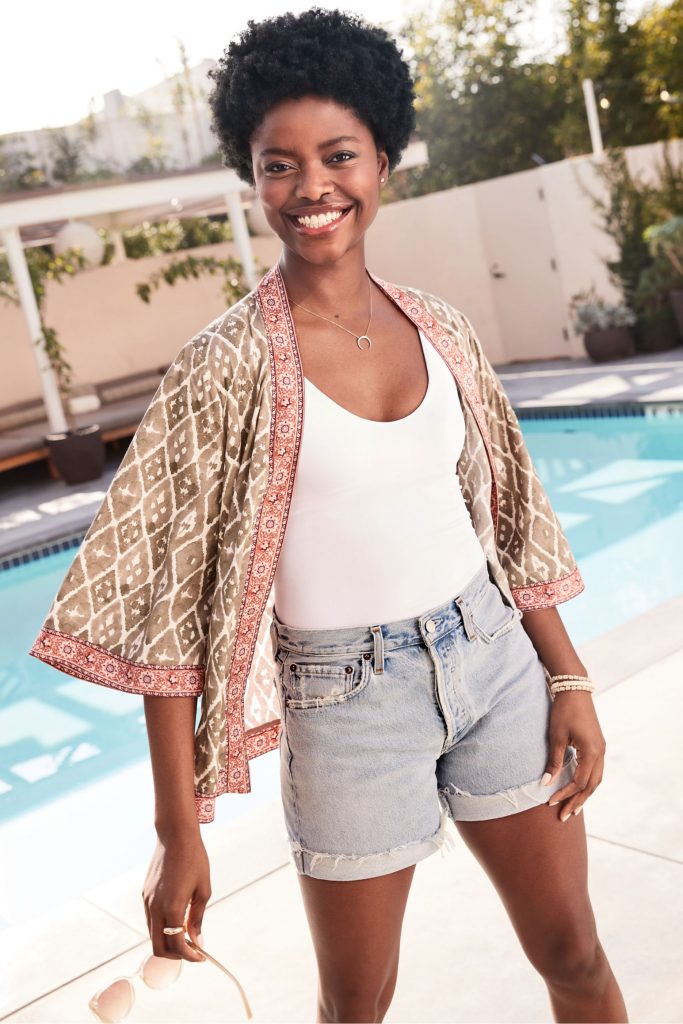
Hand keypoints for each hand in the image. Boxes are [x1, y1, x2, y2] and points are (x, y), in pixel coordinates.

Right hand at [142, 832, 210, 961]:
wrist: (175, 835)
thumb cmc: (194, 859)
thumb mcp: (203, 889)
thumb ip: (197, 917)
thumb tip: (198, 941)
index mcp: (172, 907)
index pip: (176, 944)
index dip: (189, 955)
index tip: (201, 956)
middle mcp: (155, 907)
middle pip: (158, 947)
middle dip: (175, 955)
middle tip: (192, 949)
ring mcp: (147, 901)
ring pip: (152, 934)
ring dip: (168, 941)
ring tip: (186, 934)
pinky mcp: (145, 894)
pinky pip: (151, 920)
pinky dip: (162, 927)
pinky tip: (177, 919)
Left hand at [543, 691, 605, 821]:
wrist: (574, 689)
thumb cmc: (563, 711)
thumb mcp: (556, 736)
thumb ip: (553, 762)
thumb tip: (545, 784)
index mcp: (592, 751)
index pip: (579, 782)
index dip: (565, 794)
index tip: (550, 803)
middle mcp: (600, 753)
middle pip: (591, 786)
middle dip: (577, 801)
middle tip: (564, 816)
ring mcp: (601, 749)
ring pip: (596, 779)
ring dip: (584, 794)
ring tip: (572, 808)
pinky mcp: (598, 745)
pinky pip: (595, 770)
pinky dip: (587, 782)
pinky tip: (577, 789)